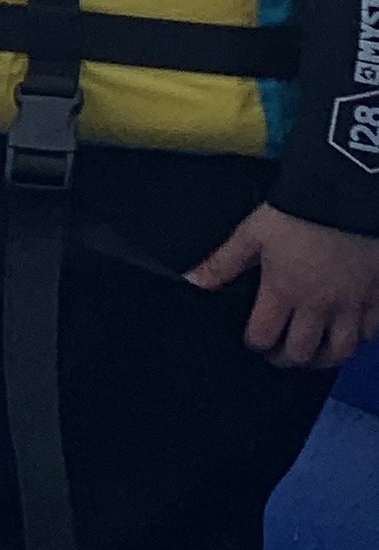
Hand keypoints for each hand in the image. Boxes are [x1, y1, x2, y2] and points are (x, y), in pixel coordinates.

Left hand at [187, 206, 378, 371]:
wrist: (347, 191)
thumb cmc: (298, 210)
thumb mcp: (252, 234)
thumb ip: (222, 263)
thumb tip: (190, 282)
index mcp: (283, 292)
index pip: (263, 338)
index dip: (254, 344)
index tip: (254, 340)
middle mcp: (318, 306)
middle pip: (302, 353)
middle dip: (286, 358)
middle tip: (280, 352)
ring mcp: (352, 304)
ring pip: (341, 351)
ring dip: (324, 358)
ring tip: (314, 351)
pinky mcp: (377, 295)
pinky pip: (371, 332)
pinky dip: (358, 338)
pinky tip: (348, 331)